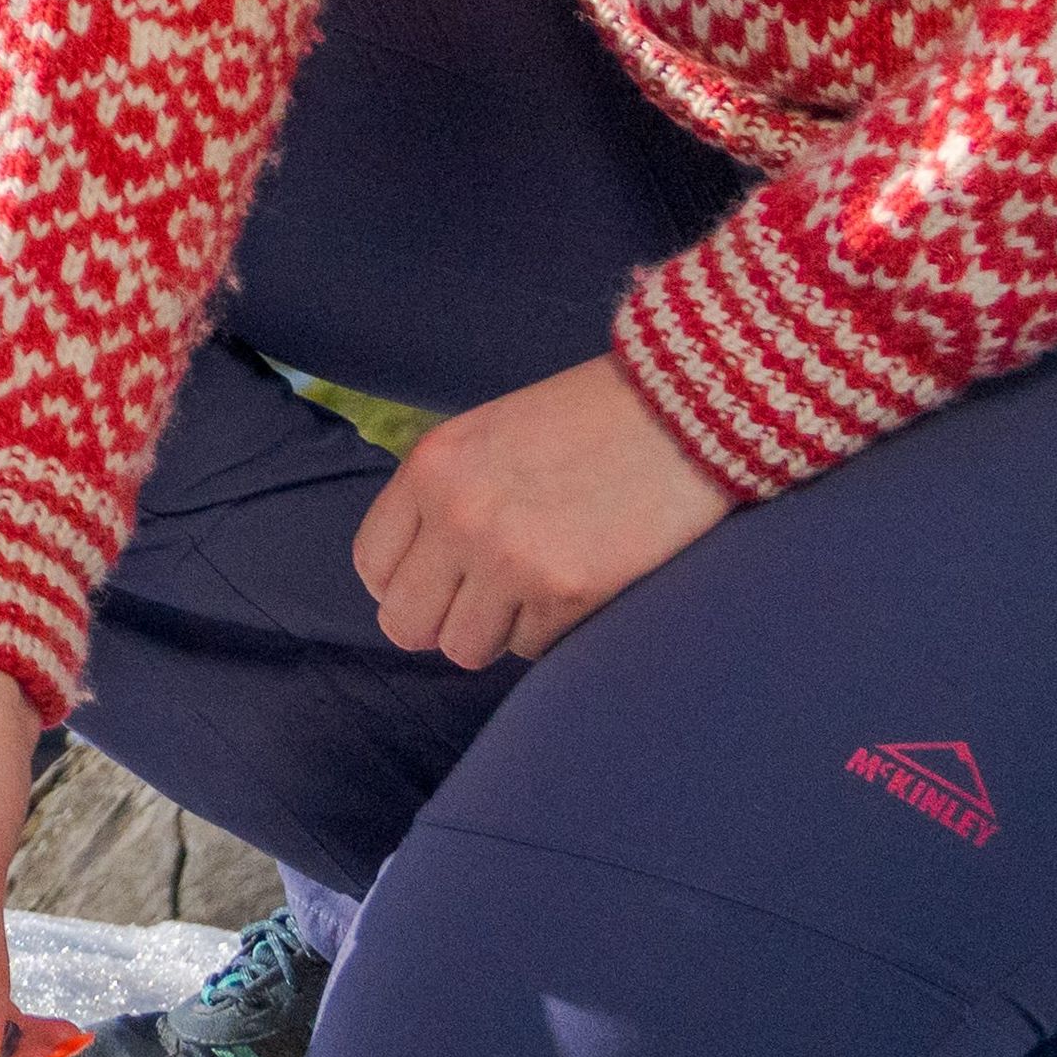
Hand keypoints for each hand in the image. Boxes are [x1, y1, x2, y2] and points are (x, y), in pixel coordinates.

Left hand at [347, 355, 731, 666]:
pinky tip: (574, 584)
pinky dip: (547, 629)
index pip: (373, 565)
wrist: (683, 408)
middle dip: (441, 620)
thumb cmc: (585, 419)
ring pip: (464, 648)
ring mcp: (509, 559)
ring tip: (532, 589)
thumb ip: (441, 497)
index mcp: (431, 468)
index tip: (436, 580)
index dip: (402, 583)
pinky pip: (528, 649)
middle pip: (406, 623)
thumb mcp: (486, 436)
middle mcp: (458, 517)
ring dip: (496, 630)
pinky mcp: (565, 592)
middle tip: (480, 600)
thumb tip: (415, 574)